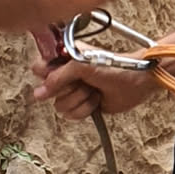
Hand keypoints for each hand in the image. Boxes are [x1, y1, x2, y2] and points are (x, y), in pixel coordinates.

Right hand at [31, 52, 160, 122]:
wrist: (135, 82)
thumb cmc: (114, 66)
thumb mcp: (82, 65)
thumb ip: (58, 76)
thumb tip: (39, 93)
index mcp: (64, 58)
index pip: (39, 68)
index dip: (47, 75)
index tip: (62, 76)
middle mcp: (66, 75)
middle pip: (48, 91)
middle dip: (69, 88)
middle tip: (84, 82)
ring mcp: (74, 91)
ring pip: (60, 106)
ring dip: (80, 99)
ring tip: (93, 90)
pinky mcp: (83, 106)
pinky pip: (71, 115)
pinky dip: (85, 109)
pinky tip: (96, 100)